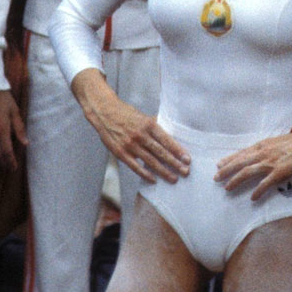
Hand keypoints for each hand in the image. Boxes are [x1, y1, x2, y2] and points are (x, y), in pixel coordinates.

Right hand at [71, 70, 189, 182]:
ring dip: (163, 171)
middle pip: (160, 152)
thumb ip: (155, 126)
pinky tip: (154, 179)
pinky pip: (135, 166)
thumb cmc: (126, 114)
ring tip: (174, 178)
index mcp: (148, 124)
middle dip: (174, 163)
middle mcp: (140, 135)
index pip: (166, 140)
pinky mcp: (120, 152)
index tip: (187, 159)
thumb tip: (170, 134)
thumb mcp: (143, 116)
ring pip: (150, 161)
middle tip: (185, 172)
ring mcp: (130, 145)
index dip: (178, 151)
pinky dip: (145, 174)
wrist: (104, 112)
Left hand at [216, 127, 291, 200]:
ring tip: (227, 188)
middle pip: (240, 163)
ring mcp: (270, 162)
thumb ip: (267, 148)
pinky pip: (265, 183)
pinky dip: (258, 191)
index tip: (219, 164)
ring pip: (247, 172)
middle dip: (226, 171)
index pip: (241, 153)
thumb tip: (259, 154)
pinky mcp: (279, 172)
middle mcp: (263, 153)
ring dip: (235, 180)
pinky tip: (253, 197)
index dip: (229, 160)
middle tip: (216, 178)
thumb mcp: (277, 141)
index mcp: (262, 145)